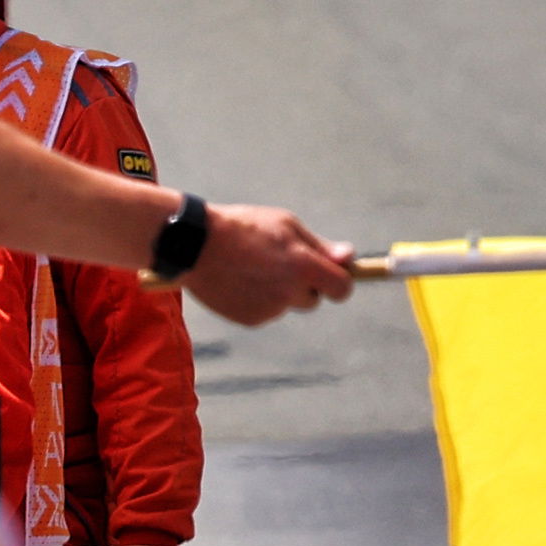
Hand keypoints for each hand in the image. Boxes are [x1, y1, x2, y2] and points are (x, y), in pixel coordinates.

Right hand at [179, 201, 355, 324]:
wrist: (195, 245)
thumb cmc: (245, 228)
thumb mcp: (286, 226)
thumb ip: (320, 247)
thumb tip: (350, 258)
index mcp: (303, 266)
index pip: (342, 289)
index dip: (340, 282)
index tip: (332, 276)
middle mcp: (289, 292)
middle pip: (313, 299)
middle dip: (304, 285)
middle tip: (279, 263)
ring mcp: (269, 309)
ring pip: (287, 304)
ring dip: (279, 292)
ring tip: (252, 268)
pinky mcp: (250, 319)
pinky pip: (266, 311)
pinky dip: (258, 300)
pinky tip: (240, 280)